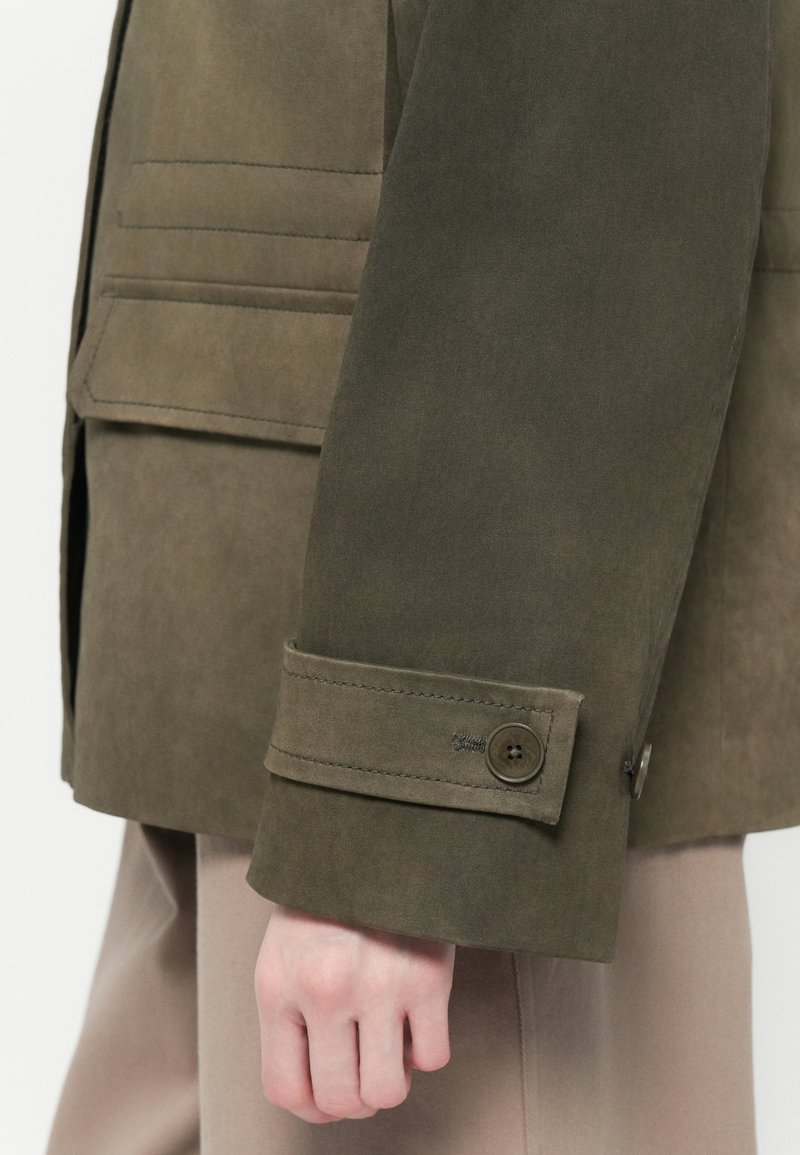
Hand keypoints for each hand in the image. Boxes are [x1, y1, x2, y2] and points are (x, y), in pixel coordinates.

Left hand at [255, 904, 455, 1122]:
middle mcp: (325, 992)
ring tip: (390, 1047)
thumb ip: (289, 1021)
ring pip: (388, 1092)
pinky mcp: (427, 978)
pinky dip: (427, 1049)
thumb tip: (315, 1094)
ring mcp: (378, 987)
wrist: (372, 840)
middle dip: (355, 1098)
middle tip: (363, 1067)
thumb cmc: (324, 903)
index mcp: (280, 988)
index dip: (312, 1105)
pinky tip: (416, 1018)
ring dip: (392, 1079)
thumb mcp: (282, 957)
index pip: (286, 1089)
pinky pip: (433, 1057)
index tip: (328, 1092)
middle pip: (340, 1099)